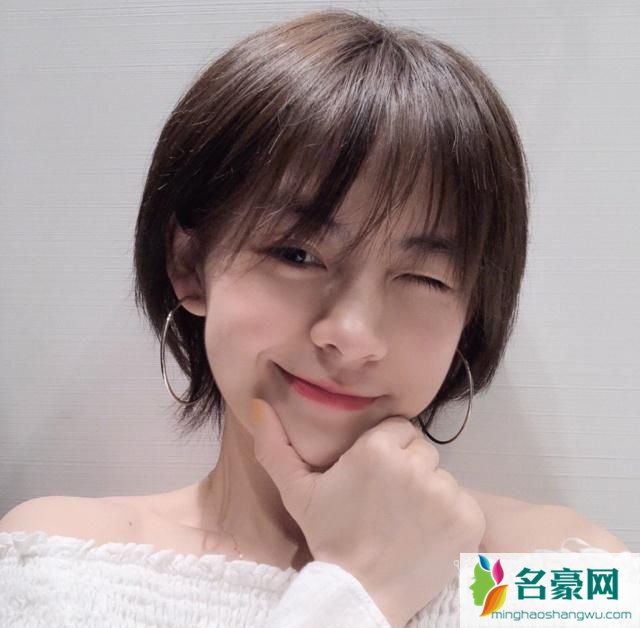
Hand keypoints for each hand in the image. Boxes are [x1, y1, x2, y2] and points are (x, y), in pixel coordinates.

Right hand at [252, 398, 485, 627]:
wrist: (360, 596)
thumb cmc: (329, 538)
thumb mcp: (296, 492)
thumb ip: (275, 446)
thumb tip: (257, 403)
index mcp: (377, 448)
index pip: (399, 430)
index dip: (388, 452)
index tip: (374, 480)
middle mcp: (414, 464)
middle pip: (422, 450)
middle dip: (409, 469)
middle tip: (388, 503)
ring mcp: (445, 492)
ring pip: (442, 475)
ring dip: (430, 493)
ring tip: (406, 521)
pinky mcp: (468, 517)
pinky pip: (464, 501)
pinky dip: (451, 517)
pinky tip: (427, 535)